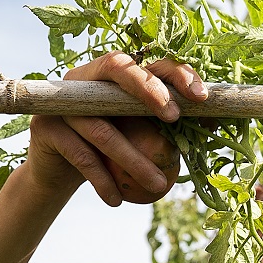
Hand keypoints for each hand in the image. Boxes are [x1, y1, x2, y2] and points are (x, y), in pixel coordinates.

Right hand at [26, 53, 206, 205]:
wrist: (60, 171)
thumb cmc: (110, 150)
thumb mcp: (140, 135)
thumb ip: (168, 125)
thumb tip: (216, 122)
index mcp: (113, 74)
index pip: (148, 61)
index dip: (175, 74)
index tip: (200, 98)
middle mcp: (85, 79)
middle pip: (118, 70)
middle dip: (149, 90)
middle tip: (174, 118)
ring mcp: (62, 102)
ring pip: (103, 128)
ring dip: (133, 160)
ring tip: (160, 186)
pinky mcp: (46, 129)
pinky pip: (81, 156)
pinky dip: (102, 181)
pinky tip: (117, 201)